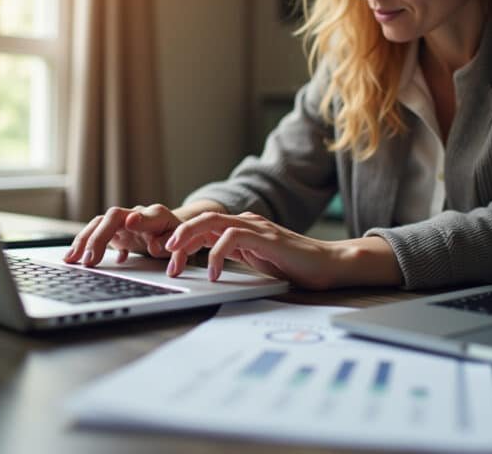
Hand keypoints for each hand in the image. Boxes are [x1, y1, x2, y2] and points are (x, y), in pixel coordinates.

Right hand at [63, 204, 181, 266]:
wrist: (175, 229)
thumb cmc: (180, 237)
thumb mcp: (186, 242)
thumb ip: (176, 246)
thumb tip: (156, 247)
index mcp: (156, 215)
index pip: (143, 215)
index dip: (137, 219)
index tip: (129, 224)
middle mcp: (135, 214)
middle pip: (112, 218)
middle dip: (99, 237)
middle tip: (90, 260)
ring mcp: (123, 221)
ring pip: (99, 224)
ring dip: (85, 240)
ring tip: (71, 259)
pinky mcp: (115, 231)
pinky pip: (96, 233)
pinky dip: (85, 245)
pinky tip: (75, 259)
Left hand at [164, 211, 345, 289]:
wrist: (328, 264)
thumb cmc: (295, 265)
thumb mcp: (256, 261)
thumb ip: (235, 255)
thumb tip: (207, 264)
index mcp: (242, 228)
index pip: (203, 227)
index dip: (181, 240)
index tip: (167, 260)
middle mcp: (247, 222)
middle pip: (202, 219)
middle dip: (178, 236)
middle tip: (163, 257)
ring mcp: (256, 227)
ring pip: (212, 221)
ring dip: (189, 239)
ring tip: (176, 260)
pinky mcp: (266, 237)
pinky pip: (232, 237)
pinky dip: (216, 253)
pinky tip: (213, 273)